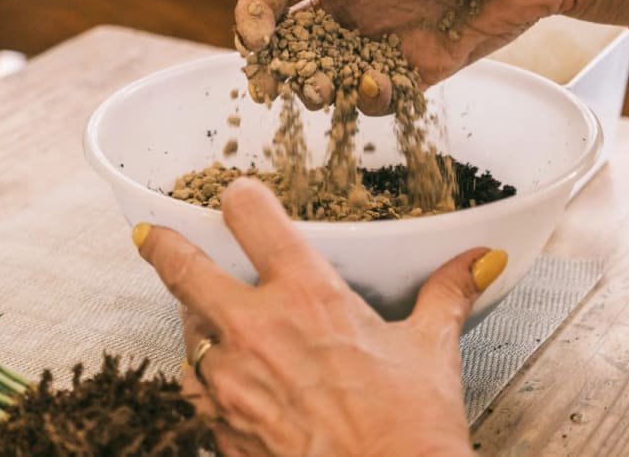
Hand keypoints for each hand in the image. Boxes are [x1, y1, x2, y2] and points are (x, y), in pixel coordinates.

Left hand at [134, 178, 507, 456]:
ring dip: (192, 320)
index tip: (236, 197)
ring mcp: (230, 383)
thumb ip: (446, 294)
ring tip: (204, 317)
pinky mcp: (220, 428)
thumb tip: (478, 261)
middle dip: (163, 247)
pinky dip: (203, 377)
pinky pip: (196, 391)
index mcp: (308, 295)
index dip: (240, 198)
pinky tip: (221, 380)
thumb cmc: (409, 430)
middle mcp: (256, 329)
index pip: (253, 217)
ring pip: (185, 332)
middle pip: (184, 270)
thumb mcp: (431, 351)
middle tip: (150, 237)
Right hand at [234, 0, 626, 113]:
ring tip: (326, 92)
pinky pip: (381, 94)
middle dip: (278, 64)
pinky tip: (382, 89)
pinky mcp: (420, 68)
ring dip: (319, 88)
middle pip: (296, 38)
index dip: (254, 12)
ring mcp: (387, 35)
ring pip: (332, 72)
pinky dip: (371, 100)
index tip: (251, 43)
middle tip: (273, 88)